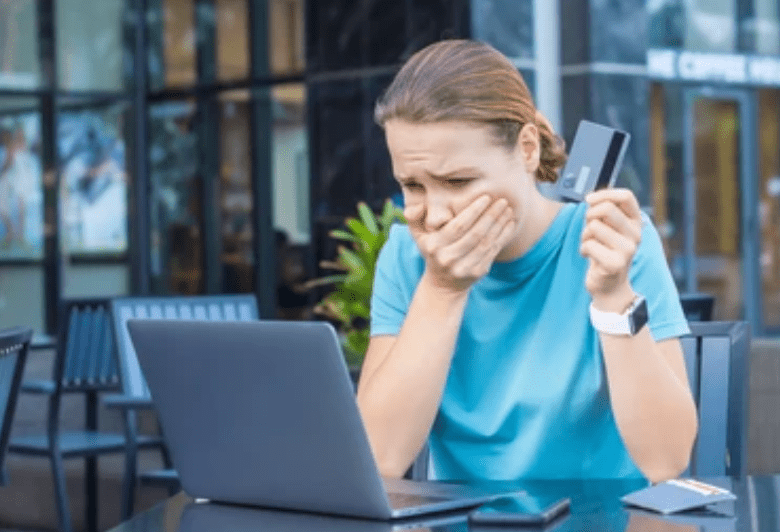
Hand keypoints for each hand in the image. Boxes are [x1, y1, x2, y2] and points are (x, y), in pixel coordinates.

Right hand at [404, 195, 516, 292]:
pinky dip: (503, 236)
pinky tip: (509, 224)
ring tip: (508, 210)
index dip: (473, 211)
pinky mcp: (477, 273)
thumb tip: (418, 206)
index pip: (457, 226)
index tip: (486, 197)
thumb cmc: (432, 250)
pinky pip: (492, 251)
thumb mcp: (418, 235)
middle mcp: (448, 258)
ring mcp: (463, 267)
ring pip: (486, 243)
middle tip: (502, 201)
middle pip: (475, 234)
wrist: (442, 284)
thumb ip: (413, 218)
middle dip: (490, 216)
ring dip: (499, 225)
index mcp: (434, 246)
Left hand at [579, 188, 642, 310]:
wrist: (609, 285)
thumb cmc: (604, 250)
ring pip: (594, 226)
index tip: (588, 200)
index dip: (604, 194)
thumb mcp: (607, 227)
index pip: (626, 196)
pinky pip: (588, 245)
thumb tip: (591, 198)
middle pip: (607, 208)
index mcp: (636, 222)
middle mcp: (636, 234)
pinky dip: (583, 249)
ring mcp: (628, 250)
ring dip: (585, 235)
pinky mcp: (615, 264)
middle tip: (589, 229)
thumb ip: (603, 211)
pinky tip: (590, 257)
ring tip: (591, 245)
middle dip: (589, 215)